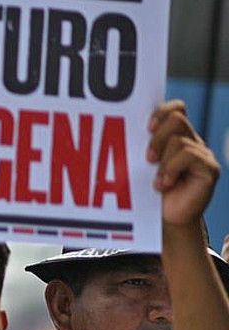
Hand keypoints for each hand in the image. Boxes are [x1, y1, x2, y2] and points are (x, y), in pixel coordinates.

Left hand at [148, 100, 219, 227]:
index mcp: (174, 136)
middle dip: (157, 137)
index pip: (175, 109)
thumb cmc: (146, 193)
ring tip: (156, 181)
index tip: (146, 128)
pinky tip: (164, 184)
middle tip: (147, 158)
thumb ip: (137, 146)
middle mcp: (191, 141)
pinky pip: (191, 156)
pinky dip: (172, 169)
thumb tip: (118, 126)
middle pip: (176, 119)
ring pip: (179, 140)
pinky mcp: (210, 169)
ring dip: (163, 161)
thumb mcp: (138, 166)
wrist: (163, 220)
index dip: (161, 112)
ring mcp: (202, 154)